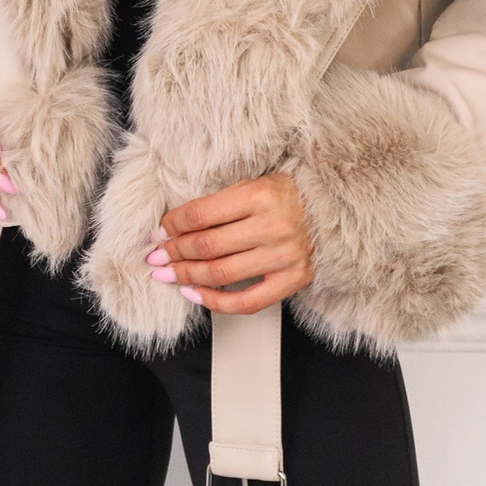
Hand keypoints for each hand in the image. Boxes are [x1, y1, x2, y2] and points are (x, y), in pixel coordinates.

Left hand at [144, 172, 313, 314]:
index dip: (173, 225)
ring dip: (186, 276)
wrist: (330, 210)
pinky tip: (194, 294)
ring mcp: (284, 255)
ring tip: (167, 274)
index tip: (159, 231)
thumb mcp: (253, 184)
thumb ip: (219, 204)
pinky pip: (246, 301)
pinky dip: (215, 301)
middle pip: (207, 245)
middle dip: (174, 252)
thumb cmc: (284, 195)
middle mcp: (272, 225)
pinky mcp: (292, 280)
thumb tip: (173, 226)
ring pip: (221, 273)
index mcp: (260, 195)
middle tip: (155, 257)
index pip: (202, 214)